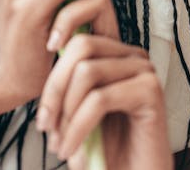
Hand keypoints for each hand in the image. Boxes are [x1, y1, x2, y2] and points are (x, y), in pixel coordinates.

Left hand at [35, 0, 171, 169]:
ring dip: (65, 113)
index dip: (53, 71)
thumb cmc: (105, 152)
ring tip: (60, 144)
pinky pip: (99, 99)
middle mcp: (133, 55)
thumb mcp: (78, 111)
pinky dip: (77, 128)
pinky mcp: (151, 91)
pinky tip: (71, 152)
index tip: (41, 109)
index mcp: (116, 53)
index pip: (77, 37)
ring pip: (86, 71)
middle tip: (45, 127)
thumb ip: (68, 82)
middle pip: (80, 47)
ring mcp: (144, 70)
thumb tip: (38, 50)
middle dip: (54, 89)